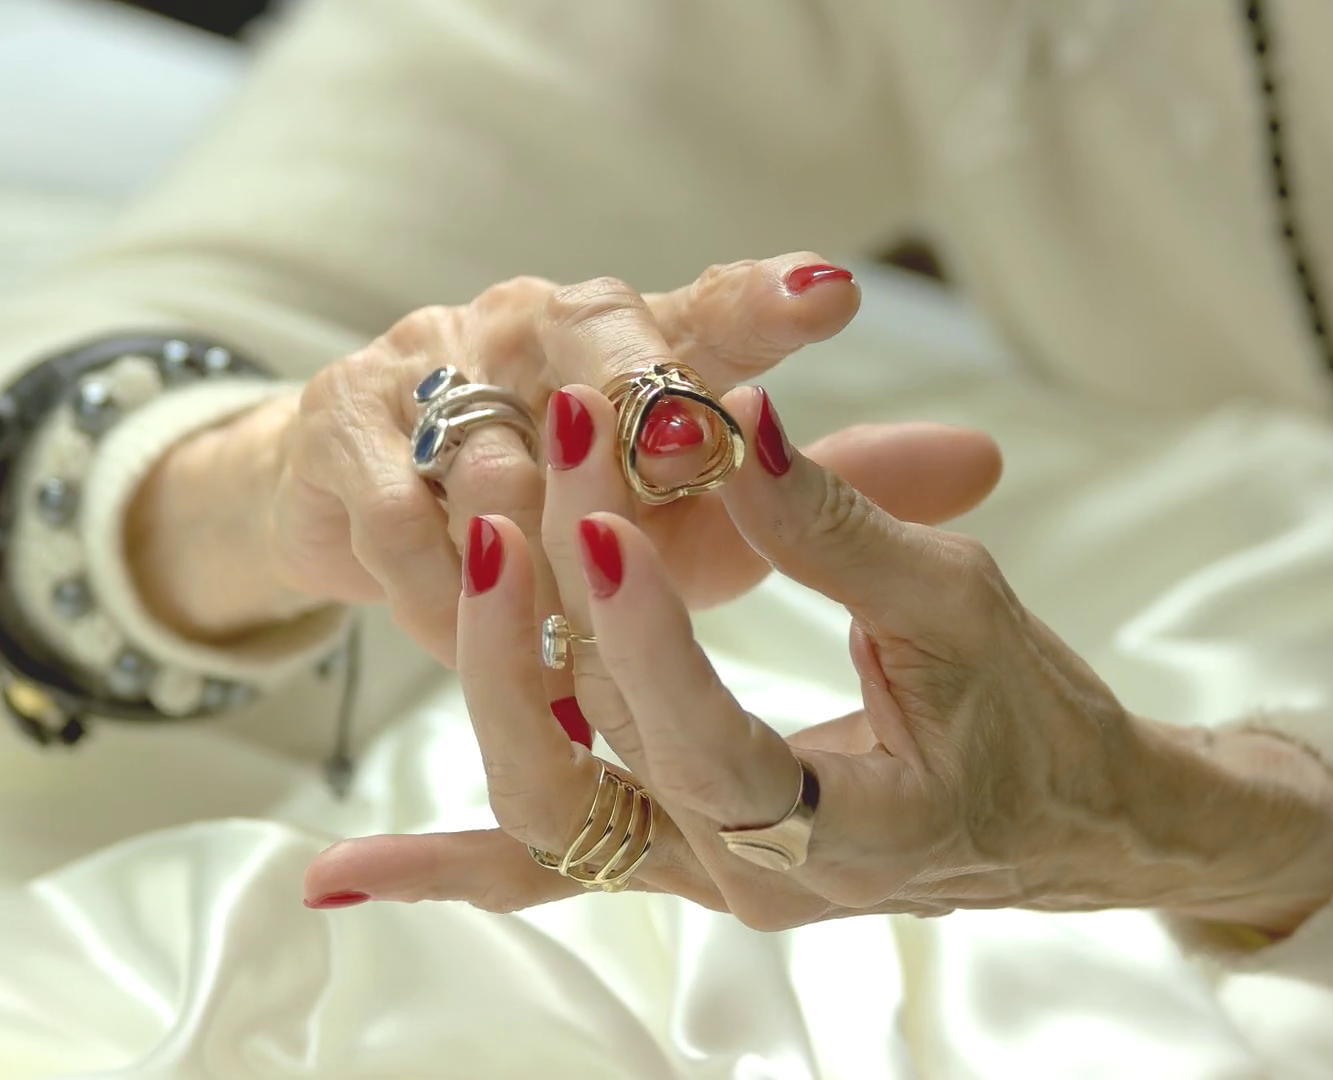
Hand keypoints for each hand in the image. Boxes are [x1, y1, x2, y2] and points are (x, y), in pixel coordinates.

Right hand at [124, 254, 999, 661]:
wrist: (377, 507)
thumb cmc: (570, 510)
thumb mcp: (705, 508)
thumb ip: (827, 487)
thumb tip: (985, 459)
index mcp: (641, 332)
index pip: (717, 306)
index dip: (768, 306)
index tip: (833, 299)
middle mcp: (539, 325)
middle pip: (598, 355)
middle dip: (638, 411)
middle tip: (680, 463)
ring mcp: (436, 367)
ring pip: (498, 453)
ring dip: (537, 542)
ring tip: (575, 622)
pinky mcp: (347, 430)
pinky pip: (404, 520)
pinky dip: (443, 585)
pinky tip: (473, 635)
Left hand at [304, 386, 1332, 935]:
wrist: (1065, 822)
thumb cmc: (1038, 720)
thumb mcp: (961, 610)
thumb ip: (841, 530)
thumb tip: (739, 426)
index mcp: (841, 834)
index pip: (708, 742)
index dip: (644, 634)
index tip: (600, 516)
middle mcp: (748, 882)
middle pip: (593, 763)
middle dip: (548, 609)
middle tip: (536, 469)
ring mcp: (699, 880)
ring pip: (543, 816)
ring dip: (485, 684)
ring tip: (449, 552)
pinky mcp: (675, 856)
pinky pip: (547, 869)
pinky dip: (447, 867)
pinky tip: (341, 875)